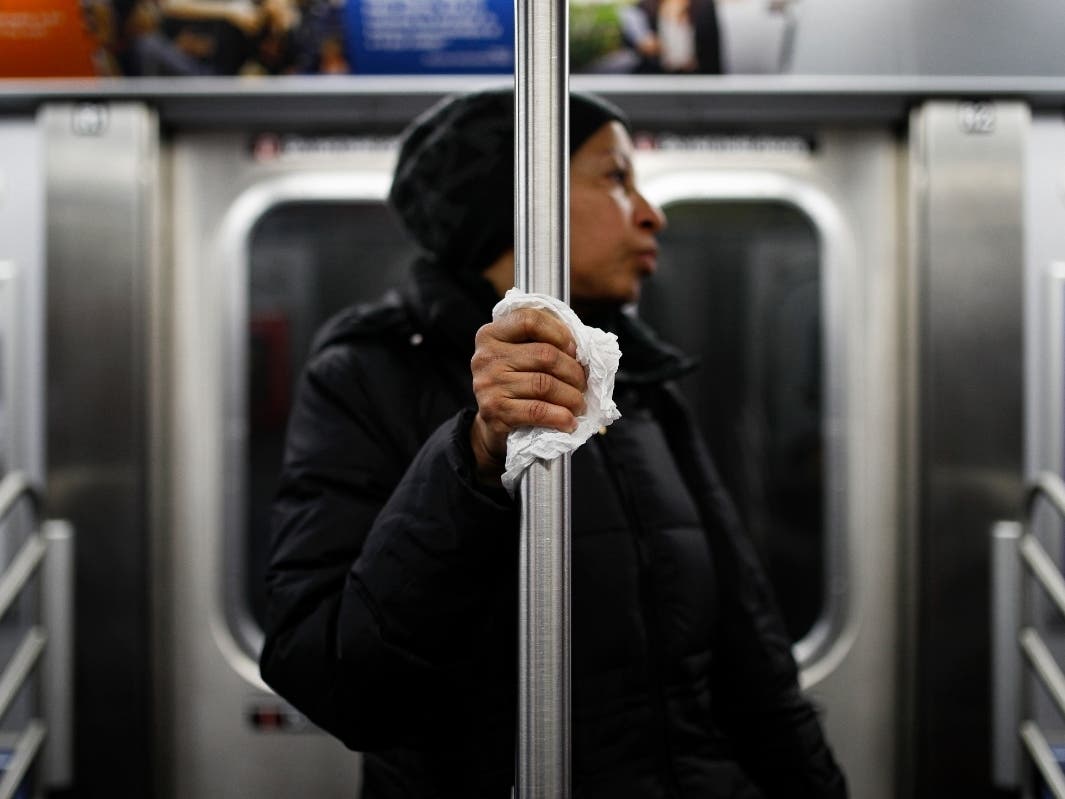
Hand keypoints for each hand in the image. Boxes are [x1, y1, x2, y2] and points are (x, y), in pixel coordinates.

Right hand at [469, 309, 587, 484]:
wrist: (492, 424)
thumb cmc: (515, 384)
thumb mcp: (520, 355)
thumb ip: (542, 342)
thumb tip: (582, 345)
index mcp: (491, 334)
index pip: (530, 320)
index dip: (560, 333)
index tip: (574, 350)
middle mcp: (486, 357)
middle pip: (544, 354)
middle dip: (573, 371)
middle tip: (583, 384)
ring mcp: (488, 385)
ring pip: (545, 384)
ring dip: (571, 397)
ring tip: (579, 404)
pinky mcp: (494, 412)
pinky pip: (537, 411)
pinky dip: (560, 417)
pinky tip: (569, 422)